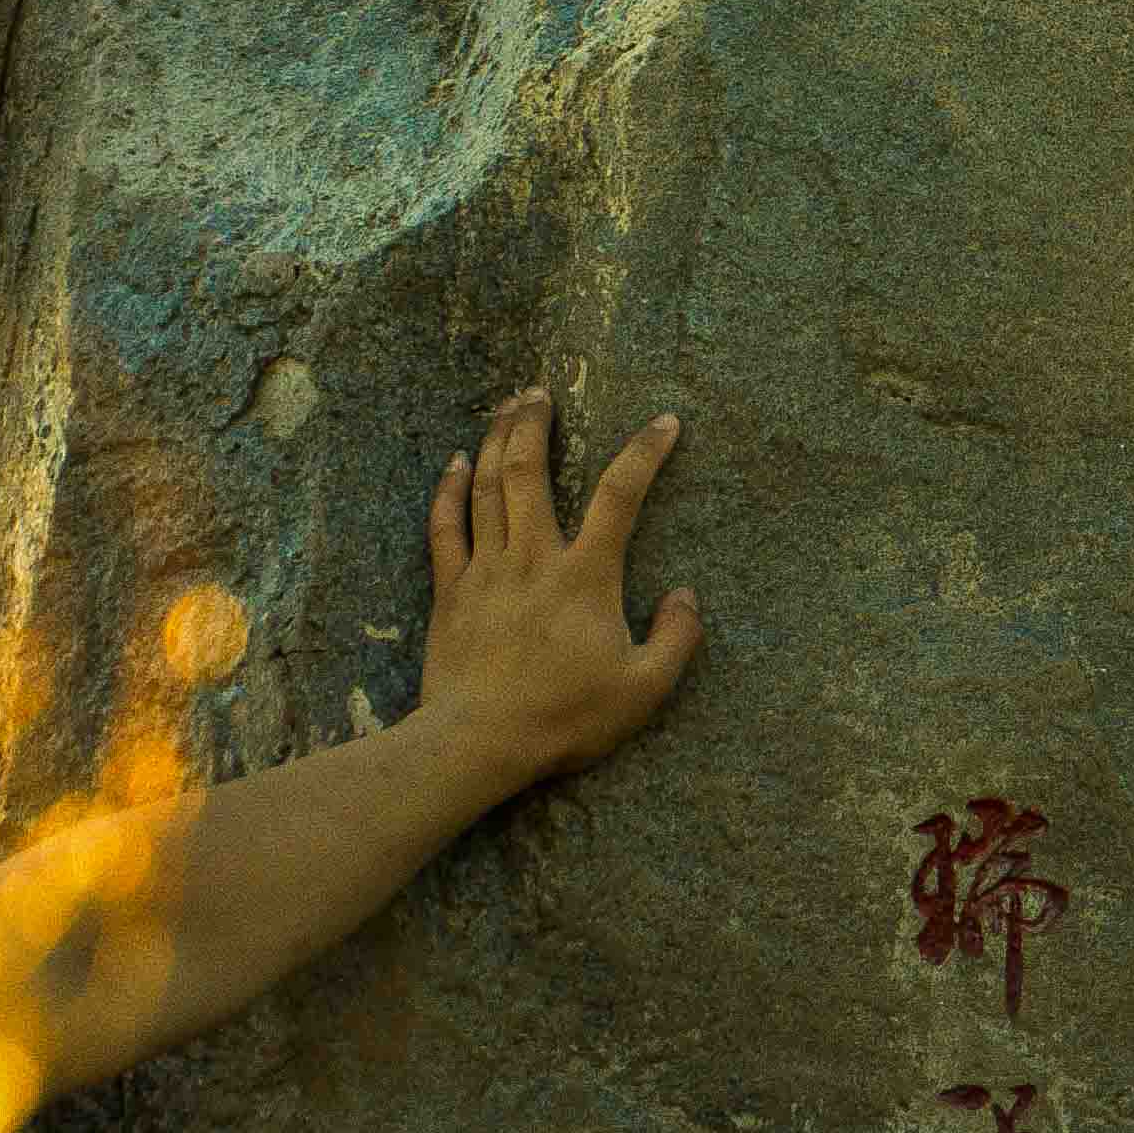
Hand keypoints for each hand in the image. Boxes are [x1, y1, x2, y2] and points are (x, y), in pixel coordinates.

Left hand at [414, 389, 700, 792]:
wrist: (479, 742)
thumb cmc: (566, 718)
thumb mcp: (645, 689)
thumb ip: (676, 638)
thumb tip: (687, 595)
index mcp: (587, 577)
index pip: (620, 497)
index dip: (644, 453)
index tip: (664, 422)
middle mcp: (534, 559)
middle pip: (530, 472)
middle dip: (536, 424)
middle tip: (541, 390)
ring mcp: (485, 571)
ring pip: (487, 488)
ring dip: (495, 441)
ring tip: (505, 407)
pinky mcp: (451, 591)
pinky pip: (446, 526)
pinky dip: (450, 490)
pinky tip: (454, 465)